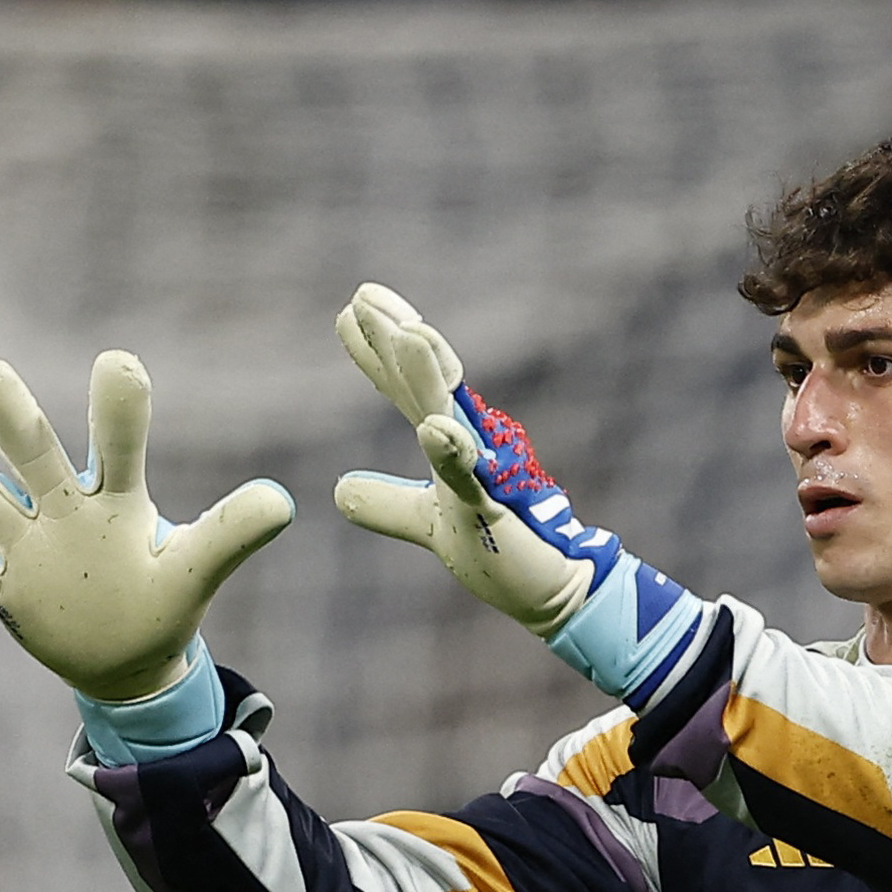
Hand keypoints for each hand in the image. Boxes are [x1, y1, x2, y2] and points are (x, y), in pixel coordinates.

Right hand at [0, 352, 291, 701]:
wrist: (125, 657)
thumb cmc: (161, 601)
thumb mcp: (196, 571)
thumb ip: (231, 534)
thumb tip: (285, 501)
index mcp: (116, 497)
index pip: (116, 439)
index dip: (117, 403)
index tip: (120, 364)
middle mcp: (63, 505)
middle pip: (29, 442)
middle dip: (6, 406)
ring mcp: (25, 544)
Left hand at [332, 284, 703, 701]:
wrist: (553, 594)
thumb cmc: (502, 554)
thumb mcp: (428, 527)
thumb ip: (388, 505)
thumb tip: (338, 488)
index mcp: (452, 447)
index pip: (407, 391)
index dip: (376, 355)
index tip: (346, 314)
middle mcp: (470, 448)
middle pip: (425, 385)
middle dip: (396, 340)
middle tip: (363, 297)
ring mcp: (485, 474)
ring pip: (450, 415)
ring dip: (427, 374)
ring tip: (407, 331)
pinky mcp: (497, 509)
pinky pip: (472, 477)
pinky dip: (453, 451)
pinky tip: (433, 428)